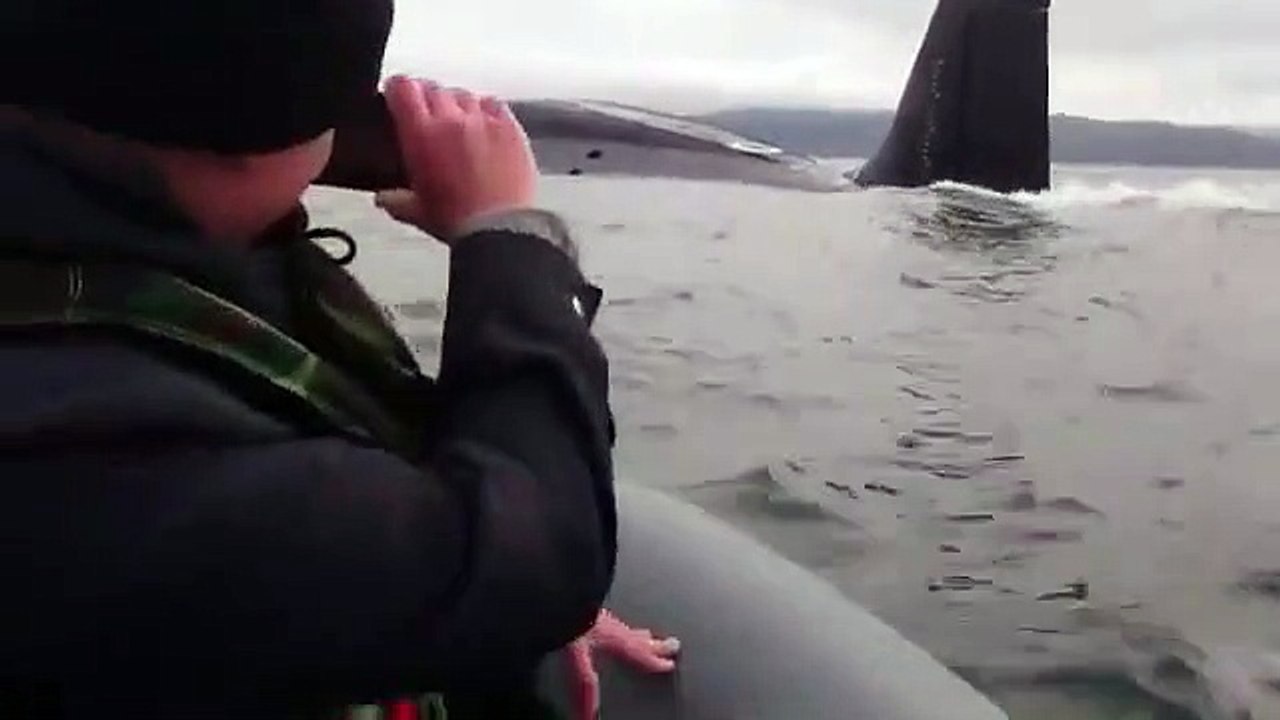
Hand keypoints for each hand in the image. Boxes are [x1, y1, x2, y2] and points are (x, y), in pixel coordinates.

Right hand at [376, 75, 537, 242]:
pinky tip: (485, 125)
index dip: (398, 89)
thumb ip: (396, 200)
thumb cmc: (459, 220)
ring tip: (459, 124)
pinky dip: (486, 110)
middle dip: (427, 98)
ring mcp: (483, 120)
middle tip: (428, 115)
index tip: (398, 95)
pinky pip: (494, 104)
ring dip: (457, 105)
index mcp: (422, 134)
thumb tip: (384, 198)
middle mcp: (451, 119)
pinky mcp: (510, 128)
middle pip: (434, 88)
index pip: (403, 88)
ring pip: (464, 94)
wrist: (500, 228)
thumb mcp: (418, 212)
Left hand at [566, 609, 679, 719]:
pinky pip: (608, 616)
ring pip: (625, 625)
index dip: (655, 661)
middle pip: (639, 637)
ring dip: (637, 632)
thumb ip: (586, 685)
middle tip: (671, 645)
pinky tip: (605, 620)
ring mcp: (599, 611)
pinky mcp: (585, 602)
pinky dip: (615, 622)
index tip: (670, 664)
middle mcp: (612, 624)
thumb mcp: (577, 659)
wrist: (555, 589)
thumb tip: (589, 714)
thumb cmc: (568, 618)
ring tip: (645, 634)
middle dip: (655, 645)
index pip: (641, 653)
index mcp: (615, 637)